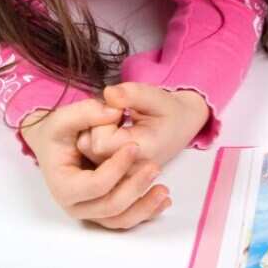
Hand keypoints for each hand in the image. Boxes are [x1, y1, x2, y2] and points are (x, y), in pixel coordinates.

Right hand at [20, 100, 169, 229]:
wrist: (57, 146)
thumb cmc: (59, 133)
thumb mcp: (64, 117)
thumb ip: (86, 112)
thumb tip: (113, 112)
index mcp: (63, 185)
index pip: (94, 185)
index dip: (116, 168)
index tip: (134, 146)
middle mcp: (76, 204)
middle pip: (110, 206)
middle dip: (135, 188)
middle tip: (155, 167)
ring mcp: (91, 211)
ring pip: (120, 220)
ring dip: (145, 207)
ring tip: (165, 190)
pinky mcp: (105, 212)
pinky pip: (127, 219)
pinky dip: (146, 212)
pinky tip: (165, 201)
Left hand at [77, 83, 210, 166]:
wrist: (181, 125)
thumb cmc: (169, 111)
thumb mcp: (156, 97)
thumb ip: (132, 94)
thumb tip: (109, 93)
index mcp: (143, 152)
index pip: (101, 141)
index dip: (103, 120)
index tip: (120, 108)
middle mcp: (130, 169)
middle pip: (89, 148)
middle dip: (96, 124)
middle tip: (117, 113)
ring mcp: (121, 173)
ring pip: (87, 151)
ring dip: (95, 131)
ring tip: (116, 122)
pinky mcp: (115, 172)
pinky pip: (90, 155)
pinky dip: (96, 139)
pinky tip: (112, 131)